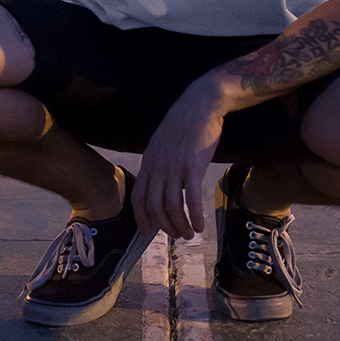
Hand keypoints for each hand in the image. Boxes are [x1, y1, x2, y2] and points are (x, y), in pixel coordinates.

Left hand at [132, 79, 227, 239]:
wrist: (200, 104)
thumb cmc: (183, 124)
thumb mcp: (161, 144)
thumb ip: (158, 164)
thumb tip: (161, 184)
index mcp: (149, 163)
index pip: (138, 198)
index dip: (141, 218)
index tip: (147, 232)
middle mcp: (158, 168)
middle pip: (155, 207)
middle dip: (165, 227)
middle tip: (176, 236)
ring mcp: (175, 168)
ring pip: (173, 207)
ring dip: (181, 226)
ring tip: (190, 234)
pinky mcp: (193, 167)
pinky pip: (192, 199)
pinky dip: (196, 216)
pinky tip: (201, 226)